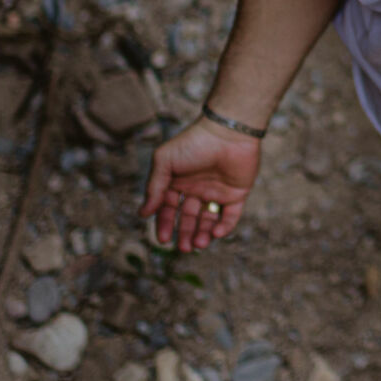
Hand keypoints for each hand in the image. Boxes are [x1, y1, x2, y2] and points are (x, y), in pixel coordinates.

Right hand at [137, 117, 262, 251]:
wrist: (228, 132)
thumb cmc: (194, 143)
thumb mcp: (165, 162)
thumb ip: (154, 187)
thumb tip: (143, 213)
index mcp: (177, 182)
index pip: (167, 208)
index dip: (164, 224)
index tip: (163, 240)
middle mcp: (196, 189)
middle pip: (187, 218)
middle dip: (185, 234)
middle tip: (183, 249)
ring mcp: (216, 192)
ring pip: (208, 220)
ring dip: (203, 234)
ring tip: (198, 244)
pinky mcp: (237, 194)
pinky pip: (230, 215)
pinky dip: (225, 227)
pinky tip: (217, 233)